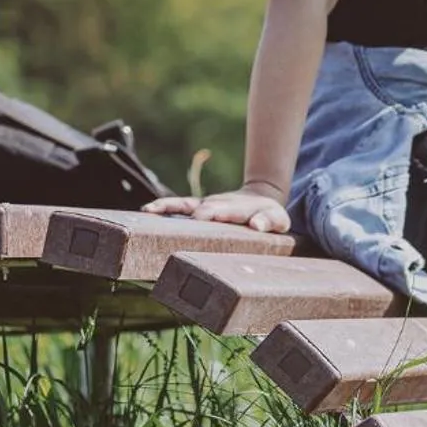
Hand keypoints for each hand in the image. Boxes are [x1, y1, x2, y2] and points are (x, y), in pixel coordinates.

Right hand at [143, 185, 290, 233]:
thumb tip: (257, 225)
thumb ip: (270, 221)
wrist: (260, 200)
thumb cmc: (270, 215)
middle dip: (190, 215)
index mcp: (238, 208)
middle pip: (202, 207)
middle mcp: (218, 203)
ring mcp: (206, 205)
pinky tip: (148, 211)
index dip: (215, 212)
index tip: (202, 217)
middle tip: (173, 226)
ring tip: (149, 210)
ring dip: (168, 206)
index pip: (225, 209)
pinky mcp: (198, 208)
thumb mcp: (279, 220)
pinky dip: (164, 207)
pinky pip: (179, 206)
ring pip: (185, 204)